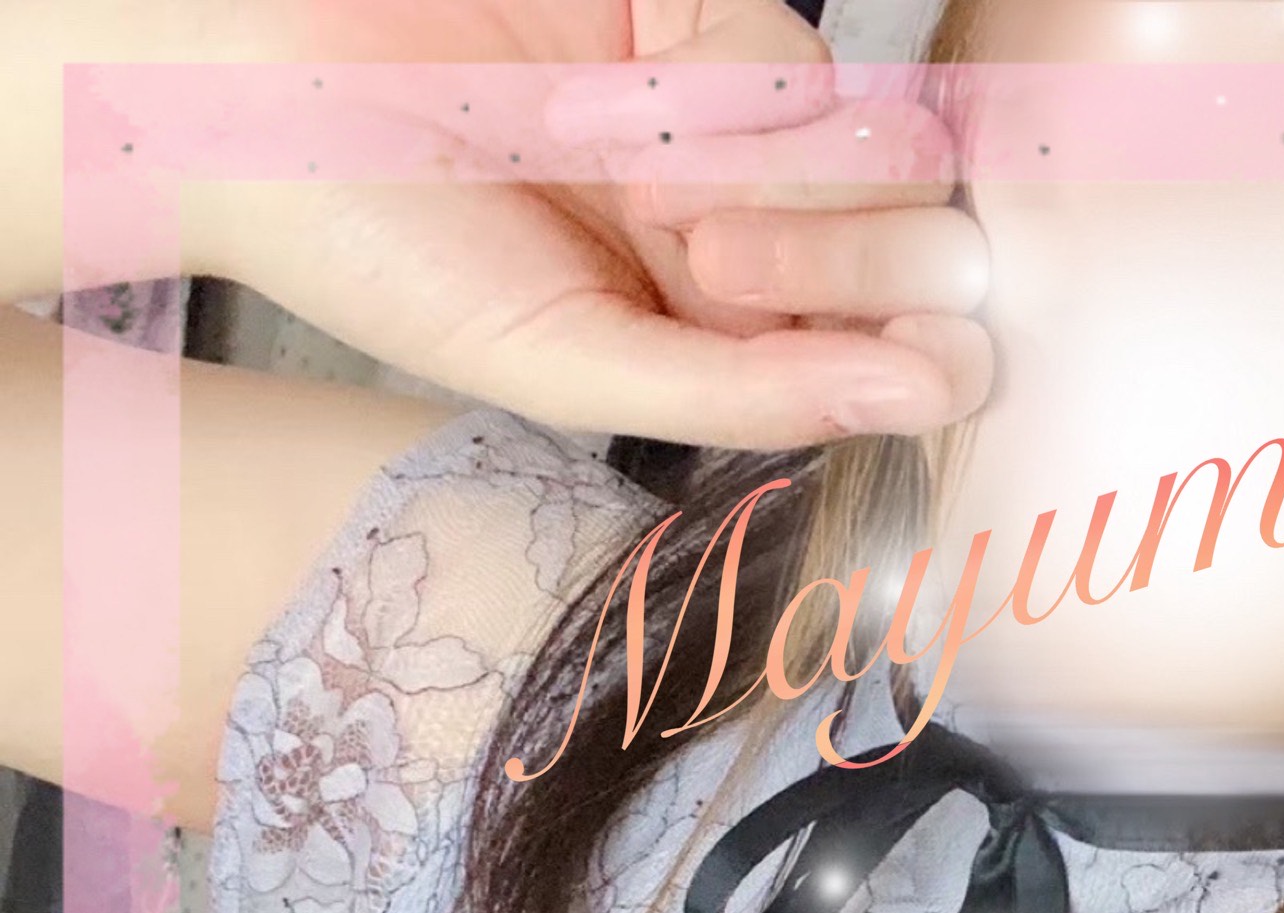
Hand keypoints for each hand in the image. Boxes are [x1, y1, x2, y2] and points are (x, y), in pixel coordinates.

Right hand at [193, 0, 992, 448]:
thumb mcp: (566, 365)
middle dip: (858, 263)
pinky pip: (777, 46)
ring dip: (786, 178)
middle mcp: (736, 226)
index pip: (879, 347)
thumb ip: (744, 394)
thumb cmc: (378, 248)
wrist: (236, 89)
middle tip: (718, 262)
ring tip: (652, 198)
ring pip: (860, 139)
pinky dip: (724, 88)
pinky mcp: (684, 9)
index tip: (943, 360)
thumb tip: (924, 399)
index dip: (922, 350)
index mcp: (712, 332)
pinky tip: (623, 112)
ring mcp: (716, 116)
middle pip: (901, 242)